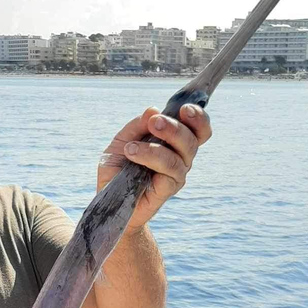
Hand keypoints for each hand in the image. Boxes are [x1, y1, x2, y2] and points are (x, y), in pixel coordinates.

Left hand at [97, 104, 211, 230]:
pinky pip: (168, 170)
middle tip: (155, 121)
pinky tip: (131, 153)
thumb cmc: (118, 169)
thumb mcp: (122, 140)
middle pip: (193, 139)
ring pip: (180, 155)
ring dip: (156, 146)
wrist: (108, 199)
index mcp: (175, 143)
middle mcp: (181, 158)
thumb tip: (153, 109)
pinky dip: (149, 157)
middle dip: (175, 127)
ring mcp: (177, 174)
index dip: (199, 118)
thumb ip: (137, 126)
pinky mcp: (169, 188)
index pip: (199, 129)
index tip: (185, 108)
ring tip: (130, 146)